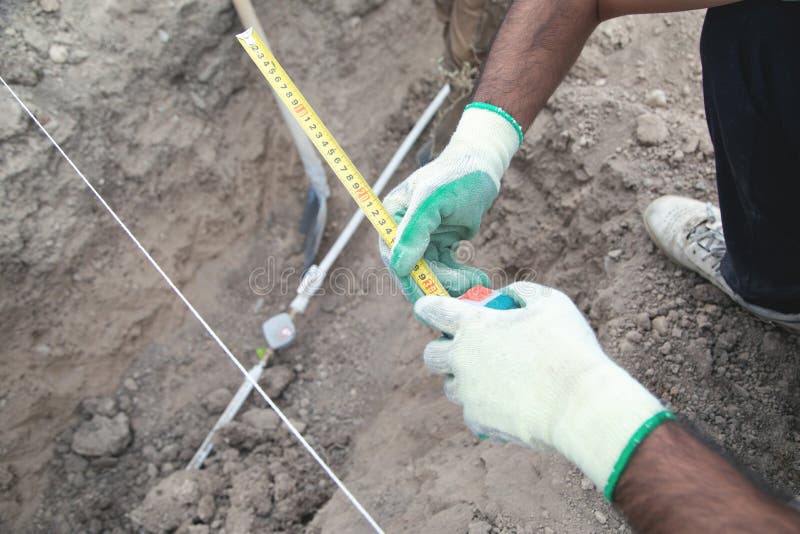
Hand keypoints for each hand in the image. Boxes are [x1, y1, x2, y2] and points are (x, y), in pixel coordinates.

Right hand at [380, 104, 520, 300]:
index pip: (393, 256)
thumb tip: (399, 266)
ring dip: (453, 283)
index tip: (430, 295)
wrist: (482, 165)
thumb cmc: (456, 175)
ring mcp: (422, 238)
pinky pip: (446, 269)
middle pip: (413, 269)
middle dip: (438, 283)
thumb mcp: (433, 200)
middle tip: (464, 289)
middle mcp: (404, 230)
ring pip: (432, 273)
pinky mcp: (441, 243)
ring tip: (477, 281)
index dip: (409, 279)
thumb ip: (415, 231)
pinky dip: (461, 276)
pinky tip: (477, 278)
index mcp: (393, 217)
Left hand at [414, 282, 671, 495]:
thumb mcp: (551, 303)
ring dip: (466, 381)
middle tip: (468, 350)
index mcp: (474, 325)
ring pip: (451, 387)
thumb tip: (504, 297)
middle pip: (431, 355)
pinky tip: (510, 404)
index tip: (430, 309)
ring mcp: (467, 392)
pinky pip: (471, 413)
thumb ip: (521, 292)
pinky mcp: (478, 421)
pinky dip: (485, 408)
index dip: (430, 307)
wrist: (581, 406)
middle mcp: (462, 359)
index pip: (433, 310)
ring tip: (499, 379)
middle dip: (443, 350)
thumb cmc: (569, 348)